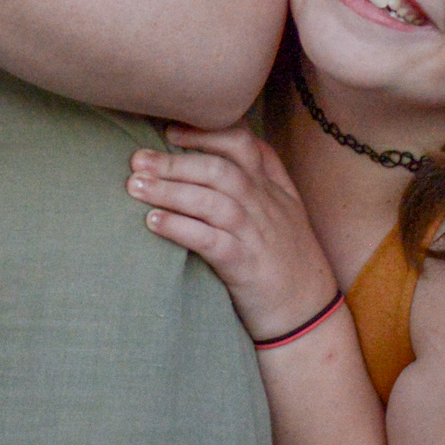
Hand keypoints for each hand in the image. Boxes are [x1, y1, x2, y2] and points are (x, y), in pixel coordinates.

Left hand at [131, 124, 342, 341]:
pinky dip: (181, 228)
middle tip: (137, 160)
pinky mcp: (246, 267)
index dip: (206, 133)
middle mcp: (265, 206)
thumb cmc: (289, 260)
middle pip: (218, 170)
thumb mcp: (287, 211)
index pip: (243, 145)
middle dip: (175, 161)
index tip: (170, 131)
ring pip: (213, 202)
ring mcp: (257, 236)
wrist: (309, 313)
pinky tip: (153, 222)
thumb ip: (266, 177)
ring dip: (170, 191)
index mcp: (272, 190)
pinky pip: (211, 241)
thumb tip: (233, 146)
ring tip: (135, 187)